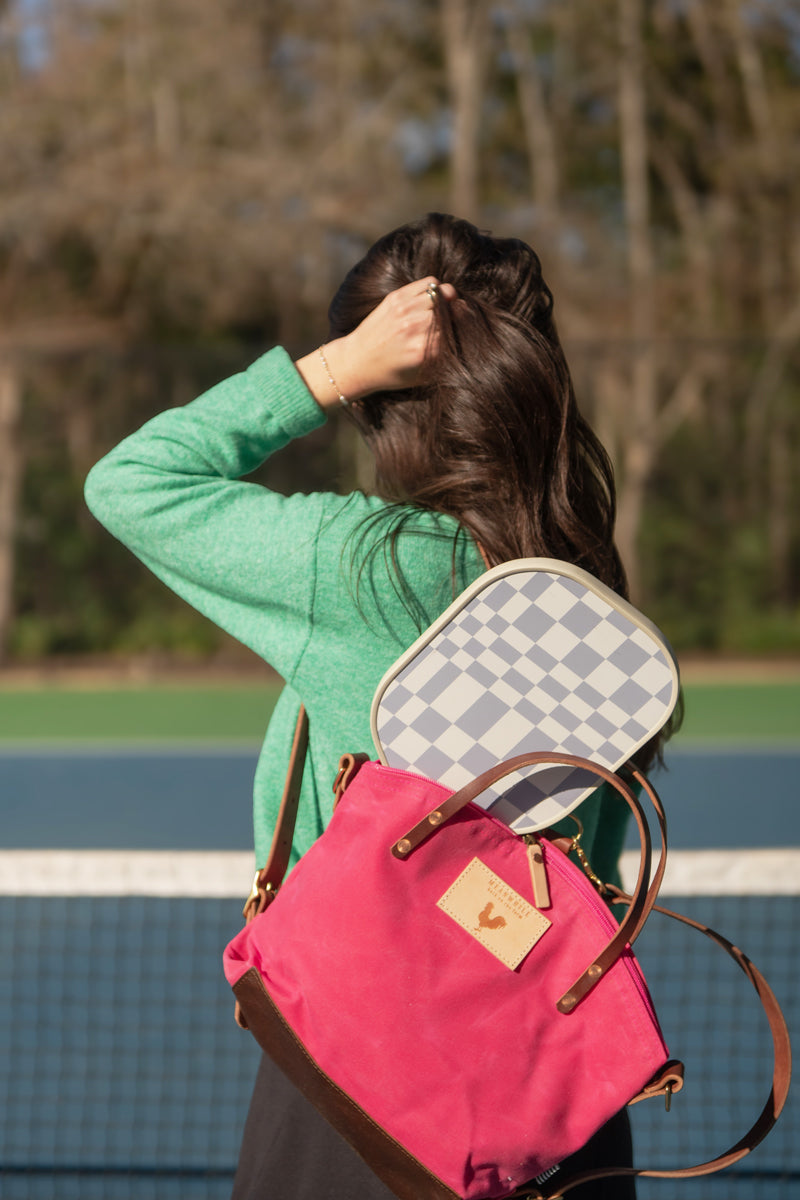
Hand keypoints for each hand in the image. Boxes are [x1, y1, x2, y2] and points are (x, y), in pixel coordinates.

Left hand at [295, 277, 456, 409]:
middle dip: (457, 314)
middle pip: (452, 310)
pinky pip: (430, 283)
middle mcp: (415, 328)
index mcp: (423, 351)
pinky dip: (436, 289)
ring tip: (443, 312)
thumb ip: (446, 358)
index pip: (458, 330)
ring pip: (442, 294)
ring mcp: (405, 310)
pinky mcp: (396, 297)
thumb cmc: (393, 373)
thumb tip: (470, 332)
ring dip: (447, 302)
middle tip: (455, 321)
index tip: (465, 332)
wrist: (356, 361)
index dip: (465, 329)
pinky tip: (432, 301)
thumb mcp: (424, 376)